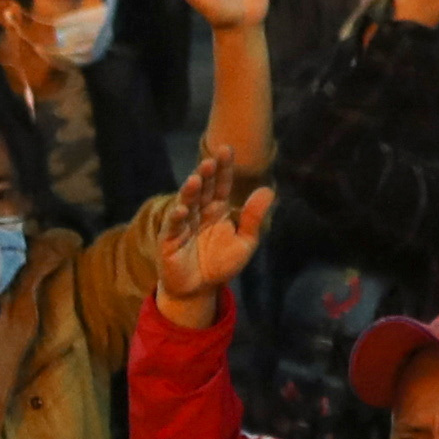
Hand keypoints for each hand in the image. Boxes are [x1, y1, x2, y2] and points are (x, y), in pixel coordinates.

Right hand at [153, 151, 276, 309]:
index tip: (227, 149)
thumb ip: (253, 218)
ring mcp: (183, 224)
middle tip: (211, 159)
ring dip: (191, 191)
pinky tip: (182, 209)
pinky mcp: (169, 241)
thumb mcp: (245, 242)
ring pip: (187, 203)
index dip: (224, 168)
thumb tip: (269, 190)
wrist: (199, 289)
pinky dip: (176, 218)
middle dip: (206, 174)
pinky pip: (173, 227)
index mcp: (217, 209)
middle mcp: (199, 212)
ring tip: (196, 179)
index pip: (221, 184)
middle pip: (204, 189)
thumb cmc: (220, 263)